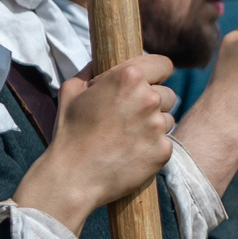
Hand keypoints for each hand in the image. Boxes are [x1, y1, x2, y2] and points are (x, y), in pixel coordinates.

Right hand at [14, 55, 176, 228]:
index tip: (146, 84)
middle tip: (129, 117)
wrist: (73, 177)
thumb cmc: (70, 132)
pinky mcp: (164, 151)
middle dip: (152, 102)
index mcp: (129, 77)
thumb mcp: (73, 89)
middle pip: (167, 94)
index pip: (163, 65)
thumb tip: (103, 61)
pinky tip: (131, 153)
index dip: (154, 74)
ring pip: (168, 119)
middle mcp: (149, 98)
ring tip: (128, 137)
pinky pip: (165, 143)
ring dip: (154, 125)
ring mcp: (158, 126)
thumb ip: (93, 70)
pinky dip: (152, 148)